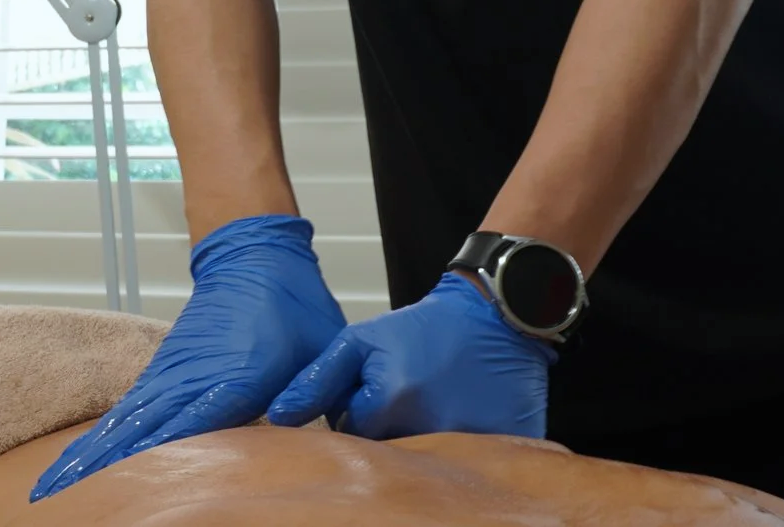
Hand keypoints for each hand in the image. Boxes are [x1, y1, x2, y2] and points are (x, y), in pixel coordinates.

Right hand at [31, 214, 343, 500]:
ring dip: (89, 453)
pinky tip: (85, 456)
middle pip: (135, 431)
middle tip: (54, 498)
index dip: (146, 464)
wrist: (256, 252)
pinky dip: (103, 432)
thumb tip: (317, 448)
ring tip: (54, 486)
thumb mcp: (319, 356)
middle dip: (96, 467)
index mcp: (230, 378)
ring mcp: (172, 373)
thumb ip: (311, 403)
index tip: (112, 489)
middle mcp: (191, 377)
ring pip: (124, 421)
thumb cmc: (292, 304)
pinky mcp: (166, 370)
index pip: (183, 432)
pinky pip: (129, 408)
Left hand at [266, 272, 554, 439]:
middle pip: (388, 458)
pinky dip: (461, 453)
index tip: (372, 395)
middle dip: (387, 435)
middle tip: (402, 403)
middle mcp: (430, 428)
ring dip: (421, 444)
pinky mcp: (504, 445)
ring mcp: (472, 440)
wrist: (489, 316)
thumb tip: (279, 416)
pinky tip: (460, 416)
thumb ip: (317, 380)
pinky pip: (470, 468)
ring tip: (430, 407)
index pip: (351, 436)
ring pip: (427, 465)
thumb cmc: (422, 329)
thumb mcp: (360, 341)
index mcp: (390, 401)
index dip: (358, 414)